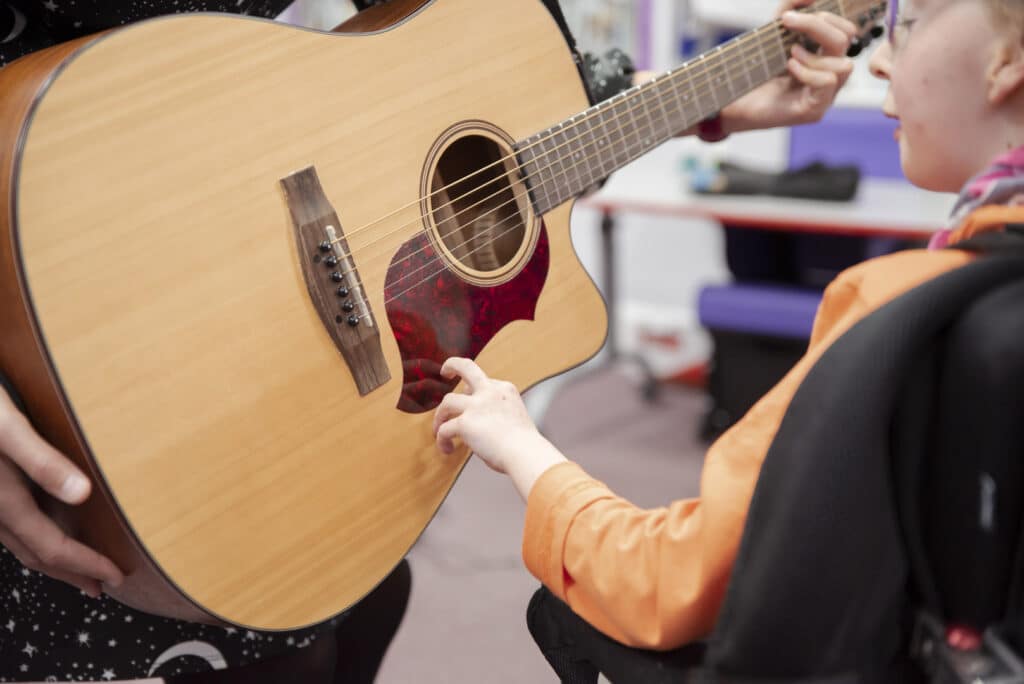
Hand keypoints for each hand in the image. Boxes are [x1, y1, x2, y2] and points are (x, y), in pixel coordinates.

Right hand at [0, 384, 123, 596]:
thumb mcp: (8, 429)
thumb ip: (42, 461)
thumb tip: (82, 493)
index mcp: (4, 501)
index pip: (51, 548)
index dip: (85, 565)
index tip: (115, 576)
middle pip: (34, 554)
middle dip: (71, 573)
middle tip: (101, 586)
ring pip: (19, 543)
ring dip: (51, 558)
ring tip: (79, 566)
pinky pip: (9, 526)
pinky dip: (33, 536)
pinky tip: (43, 526)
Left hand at [433, 358, 565, 499]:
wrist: (526, 454)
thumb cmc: (524, 444)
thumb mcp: (515, 416)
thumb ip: (498, 413)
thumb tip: (480, 426)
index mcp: (505, 390)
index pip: (484, 382)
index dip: (474, 392)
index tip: (471, 400)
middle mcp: (490, 392)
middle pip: (466, 367)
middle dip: (452, 365)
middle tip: (446, 371)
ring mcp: (476, 405)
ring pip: (447, 401)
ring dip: (440, 415)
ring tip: (438, 428)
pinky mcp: (465, 423)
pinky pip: (444, 429)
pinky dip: (442, 440)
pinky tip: (447, 449)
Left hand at [723, 0, 858, 130]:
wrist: (733, 104)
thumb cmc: (754, 73)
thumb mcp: (772, 34)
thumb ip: (789, 10)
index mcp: (825, 56)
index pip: (846, 30)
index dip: (826, 17)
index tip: (790, 16)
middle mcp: (830, 74)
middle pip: (847, 40)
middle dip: (817, 25)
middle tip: (788, 24)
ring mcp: (825, 95)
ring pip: (845, 65)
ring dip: (815, 54)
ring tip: (790, 54)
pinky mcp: (814, 110)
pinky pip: (828, 82)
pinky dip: (808, 71)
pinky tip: (790, 68)